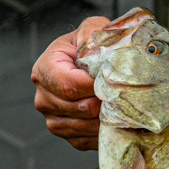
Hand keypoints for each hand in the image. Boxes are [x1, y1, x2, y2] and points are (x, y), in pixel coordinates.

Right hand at [31, 15, 110, 150]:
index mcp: (45, 69)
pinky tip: (116, 119)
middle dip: (106, 101)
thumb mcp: (92, 29)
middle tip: (125, 94)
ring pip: (85, 126)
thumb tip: (96, 47)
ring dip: (107, 118)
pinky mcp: (67, 134)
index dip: (95, 86)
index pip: (69, 85)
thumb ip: (93, 32)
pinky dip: (104, 131)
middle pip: (80, 108)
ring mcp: (53, 118)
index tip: (115, 81)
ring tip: (123, 105)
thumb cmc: (91, 47)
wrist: (91, 65)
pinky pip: (87, 139)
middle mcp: (43, 96)